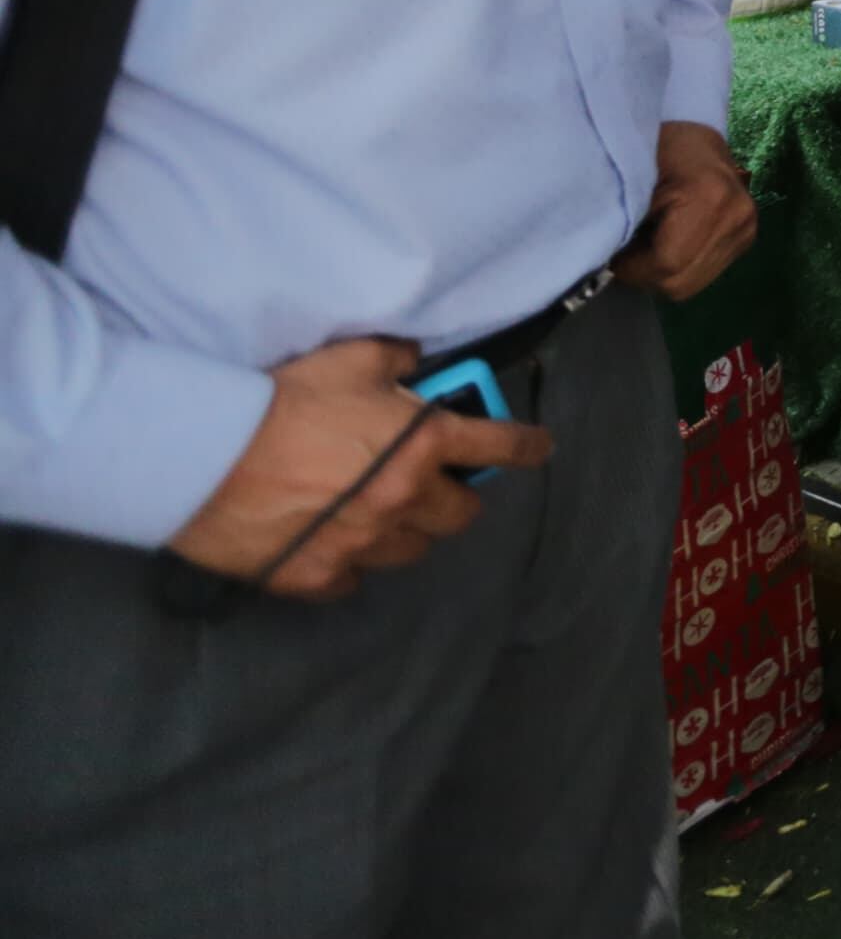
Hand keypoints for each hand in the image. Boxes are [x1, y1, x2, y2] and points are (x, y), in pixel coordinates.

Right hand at [165, 336, 552, 599]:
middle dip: (454, 497)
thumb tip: (414, 364)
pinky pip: (353, 578)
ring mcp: (362, 544)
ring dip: (406, 531)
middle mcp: (403, 499)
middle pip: (460, 514)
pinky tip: (333, 543)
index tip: (537, 449)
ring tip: (378, 512)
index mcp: (422, 444)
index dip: (525, 447)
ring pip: (412, 550)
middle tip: (432, 484)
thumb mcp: (349, 360)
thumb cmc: (282, 400)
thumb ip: (394, 361)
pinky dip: (351, 563)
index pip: (497, 446)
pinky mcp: (318, 576)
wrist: (206, 455)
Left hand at [618, 122, 755, 298]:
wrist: (696, 137)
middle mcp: (738, 218)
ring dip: (664, 274)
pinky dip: (682, 268)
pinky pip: (706, 273)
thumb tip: (609, 267)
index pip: (668, 263)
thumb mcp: (633, 181)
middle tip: (628, 254)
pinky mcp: (747, 237)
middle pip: (682, 281)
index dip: (634, 268)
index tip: (614, 255)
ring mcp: (747, 229)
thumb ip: (622, 225)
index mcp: (710, 199)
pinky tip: (671, 245)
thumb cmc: (658, 149)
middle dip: (647, 275)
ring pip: (693, 283)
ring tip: (649, 247)